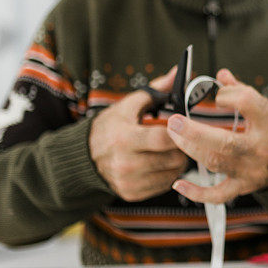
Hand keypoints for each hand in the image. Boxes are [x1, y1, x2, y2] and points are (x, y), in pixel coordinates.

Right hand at [89, 66, 186, 201]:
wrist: (84, 156)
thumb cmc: (111, 126)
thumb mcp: (129, 105)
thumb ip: (156, 90)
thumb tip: (177, 73)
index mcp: (125, 138)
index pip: (164, 138)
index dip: (180, 132)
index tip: (183, 127)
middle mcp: (126, 163)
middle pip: (174, 158)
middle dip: (182, 147)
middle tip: (180, 140)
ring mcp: (129, 181)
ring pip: (174, 174)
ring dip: (178, 162)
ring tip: (170, 151)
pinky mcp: (131, 193)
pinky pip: (165, 186)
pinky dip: (168, 174)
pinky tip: (160, 164)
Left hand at [167, 69, 267, 203]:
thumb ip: (242, 91)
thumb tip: (221, 75)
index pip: (245, 103)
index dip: (226, 96)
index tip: (217, 97)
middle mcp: (261, 148)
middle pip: (224, 141)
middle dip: (194, 131)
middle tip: (174, 120)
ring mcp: (251, 170)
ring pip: (216, 162)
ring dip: (190, 149)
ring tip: (174, 135)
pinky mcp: (244, 186)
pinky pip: (218, 194)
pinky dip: (196, 192)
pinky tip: (178, 183)